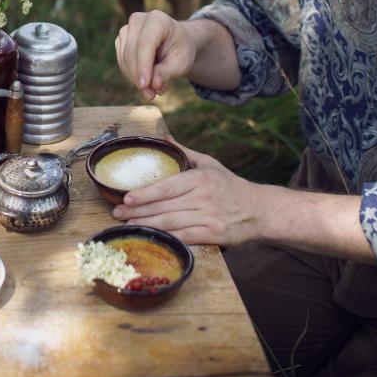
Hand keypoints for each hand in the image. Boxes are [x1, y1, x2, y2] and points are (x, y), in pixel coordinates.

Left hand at [112, 142, 264, 245]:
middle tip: (118, 213)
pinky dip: (168, 238)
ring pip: (172, 222)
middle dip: (138, 211)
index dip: (144, 193)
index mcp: (199, 178)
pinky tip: (154, 237)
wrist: (259, 209)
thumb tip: (164, 138)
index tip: (126, 197)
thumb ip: (185, 152)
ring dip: (148, 225)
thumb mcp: (209, 163)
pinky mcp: (214, 234)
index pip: (166, 186)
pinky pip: (186, 237)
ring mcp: (209, 216)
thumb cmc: (230, 185)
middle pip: (164, 206)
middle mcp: (203, 197)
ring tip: (129, 226)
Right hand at [115, 10, 197, 100]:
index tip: (144, 85)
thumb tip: (153, 84)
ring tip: (153, 90)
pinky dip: (131, 74)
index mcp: (158, 19)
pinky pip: (122, 61)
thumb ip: (167, 72)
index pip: (145, 43)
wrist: (177, 41)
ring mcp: (127, 28)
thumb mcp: (181, 63)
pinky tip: (145, 81)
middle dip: (139, 76)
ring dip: (135, 78)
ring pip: (125, 58)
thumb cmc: (181, 50)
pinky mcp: (121, 39)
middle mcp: (139, 20)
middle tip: (152, 95)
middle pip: (132, 52)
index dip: (143, 65)